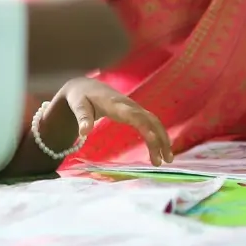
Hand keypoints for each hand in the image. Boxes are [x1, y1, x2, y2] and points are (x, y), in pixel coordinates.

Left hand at [57, 77, 173, 165]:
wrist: (86, 86)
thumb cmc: (81, 97)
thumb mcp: (78, 106)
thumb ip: (82, 118)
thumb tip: (84, 132)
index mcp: (115, 104)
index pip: (134, 115)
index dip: (144, 126)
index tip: (153, 140)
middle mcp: (129, 105)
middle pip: (150, 120)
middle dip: (160, 138)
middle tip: (165, 160)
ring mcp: (134, 108)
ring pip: (154, 122)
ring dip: (163, 139)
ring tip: (167, 159)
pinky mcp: (135, 112)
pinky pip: (151, 123)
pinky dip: (159, 135)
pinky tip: (161, 150)